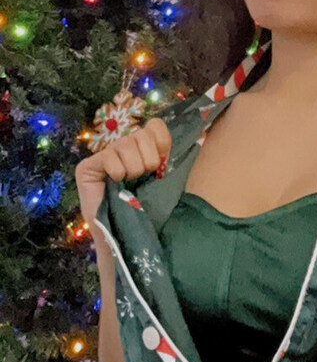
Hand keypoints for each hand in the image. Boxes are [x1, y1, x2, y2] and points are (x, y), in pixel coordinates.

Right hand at [74, 119, 170, 243]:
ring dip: (133, 168)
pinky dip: (116, 172)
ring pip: (125, 144)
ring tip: (129, 183)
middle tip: (143, 178)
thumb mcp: (162, 180)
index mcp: (142, 148)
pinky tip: (114, 183)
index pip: (154, 125)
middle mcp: (123, 147)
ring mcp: (104, 155)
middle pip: (141, 134)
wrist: (124, 235)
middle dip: (148, 160)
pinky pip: (108, 157)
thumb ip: (167, 158)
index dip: (161, 142)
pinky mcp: (86, 167)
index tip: (160, 164)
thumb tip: (185, 135)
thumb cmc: (145, 210)